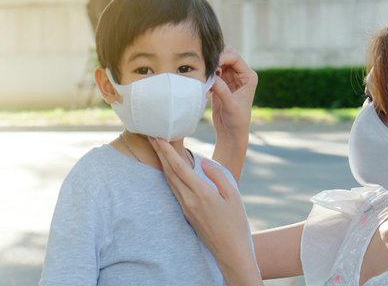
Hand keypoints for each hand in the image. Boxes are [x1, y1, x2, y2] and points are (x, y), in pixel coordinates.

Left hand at [149, 137, 262, 284]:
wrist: (230, 250)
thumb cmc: (236, 222)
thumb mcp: (233, 195)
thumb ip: (217, 176)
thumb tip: (204, 162)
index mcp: (201, 193)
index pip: (179, 167)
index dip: (166, 151)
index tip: (158, 137)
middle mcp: (189, 200)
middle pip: (169, 172)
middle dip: (159, 153)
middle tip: (151, 136)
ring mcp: (186, 208)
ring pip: (170, 182)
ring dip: (162, 164)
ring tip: (157, 149)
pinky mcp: (186, 213)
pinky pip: (174, 190)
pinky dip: (169, 176)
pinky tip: (169, 170)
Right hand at [212, 46, 257, 136]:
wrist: (230, 132)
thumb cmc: (236, 120)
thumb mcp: (231, 106)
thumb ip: (223, 91)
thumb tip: (212, 78)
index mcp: (249, 77)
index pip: (235, 58)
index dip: (223, 57)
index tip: (212, 64)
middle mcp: (240, 75)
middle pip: (227, 56)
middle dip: (216, 59)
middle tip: (206, 68)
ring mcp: (230, 78)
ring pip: (218, 62)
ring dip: (210, 66)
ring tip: (203, 74)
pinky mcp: (220, 83)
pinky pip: (212, 72)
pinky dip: (206, 73)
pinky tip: (202, 81)